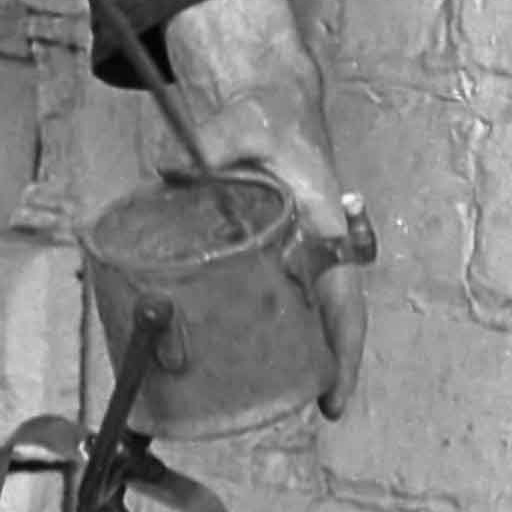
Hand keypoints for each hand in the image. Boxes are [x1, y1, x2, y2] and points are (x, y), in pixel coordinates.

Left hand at [163, 0, 368, 417]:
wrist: (267, 100)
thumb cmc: (269, 115)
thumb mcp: (246, 122)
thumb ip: (214, 144)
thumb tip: (169, 165)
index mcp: (324, 227)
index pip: (343, 301)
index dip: (342, 353)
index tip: (333, 400)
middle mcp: (314, 248)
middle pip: (322, 322)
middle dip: (316, 370)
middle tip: (291, 411)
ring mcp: (289, 253)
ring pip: (292, 314)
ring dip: (283, 355)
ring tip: (250, 398)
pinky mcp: (262, 251)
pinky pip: (259, 295)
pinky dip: (247, 324)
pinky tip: (221, 349)